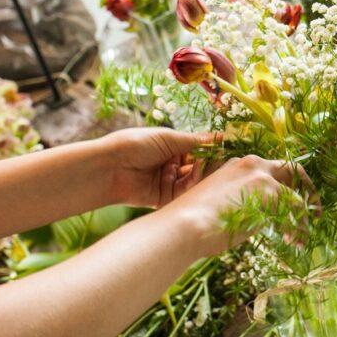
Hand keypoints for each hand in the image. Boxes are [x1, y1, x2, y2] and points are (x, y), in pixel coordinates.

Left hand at [101, 128, 215, 207]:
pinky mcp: (164, 199)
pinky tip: (195, 180)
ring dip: (200, 175)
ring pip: (193, 181)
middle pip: (198, 167)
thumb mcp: (168, 138)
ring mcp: (168, 182)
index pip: (199, 149)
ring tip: (203, 168)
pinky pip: (182, 195)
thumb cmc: (136, 144)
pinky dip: (190, 188)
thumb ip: (196, 141)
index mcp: (172, 147)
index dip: (212, 150)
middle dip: (209, 165)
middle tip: (222, 162)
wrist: (109, 166)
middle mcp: (172, 165)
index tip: (227, 149)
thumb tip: (221, 137)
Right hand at [159, 154, 306, 255]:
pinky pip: (295, 212)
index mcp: (238, 164)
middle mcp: (252, 164)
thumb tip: (258, 217)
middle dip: (306, 189)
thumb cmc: (194, 221)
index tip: (291, 199)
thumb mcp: (220, 203)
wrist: (185, 225)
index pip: (270, 168)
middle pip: (292, 170)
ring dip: (303, 216)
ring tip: (303, 234)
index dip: (284, 184)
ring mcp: (263, 178)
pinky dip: (299, 228)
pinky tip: (296, 242)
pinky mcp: (270, 195)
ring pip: (296, 196)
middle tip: (313, 209)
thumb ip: (241, 202)